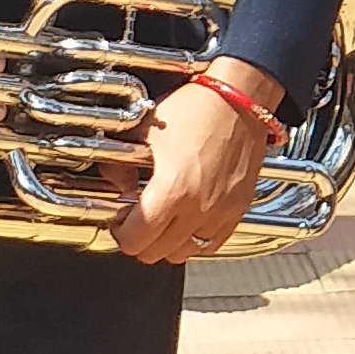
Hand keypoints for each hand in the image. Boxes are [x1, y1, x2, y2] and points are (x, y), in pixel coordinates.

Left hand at [113, 58, 282, 262]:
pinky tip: (187, 224)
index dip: (120, 233)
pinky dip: (195, 241)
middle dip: (139, 241)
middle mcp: (198, 207)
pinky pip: (212, 244)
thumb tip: (115, 185)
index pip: (135, 239)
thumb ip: (121, 166)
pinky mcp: (238, 209)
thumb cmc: (197, 108)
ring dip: (167, 245)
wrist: (239, 100)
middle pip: (156, 253)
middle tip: (135, 222)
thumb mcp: (146, 132)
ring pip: (184, 253)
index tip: (118, 220)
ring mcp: (220, 211)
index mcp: (172, 189)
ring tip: (161, 224)